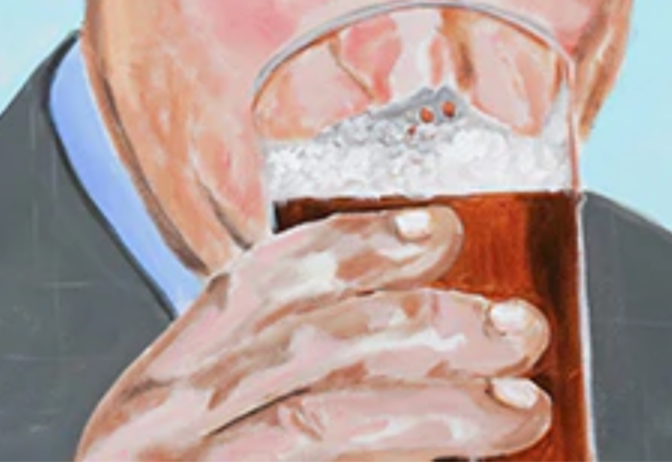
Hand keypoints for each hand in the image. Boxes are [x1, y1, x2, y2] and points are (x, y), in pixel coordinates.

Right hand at [76, 205, 551, 459]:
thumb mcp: (231, 431)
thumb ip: (304, 384)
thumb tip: (433, 329)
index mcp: (157, 389)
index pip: (252, 286)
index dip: (349, 246)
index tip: (439, 231)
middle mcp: (150, 431)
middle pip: (298, 345)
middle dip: (420, 323)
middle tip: (516, 327)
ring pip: (312, 421)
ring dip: (434, 407)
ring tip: (521, 405)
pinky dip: (403, 458)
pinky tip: (463, 460)